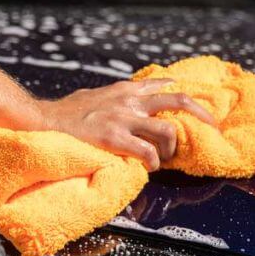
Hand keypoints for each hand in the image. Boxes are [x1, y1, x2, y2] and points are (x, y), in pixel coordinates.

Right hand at [35, 80, 215, 170]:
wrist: (43, 121)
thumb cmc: (65, 114)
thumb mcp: (94, 96)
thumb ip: (113, 98)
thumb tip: (122, 102)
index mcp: (125, 90)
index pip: (164, 86)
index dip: (185, 97)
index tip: (198, 109)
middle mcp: (129, 101)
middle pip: (178, 102)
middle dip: (201, 115)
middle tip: (211, 129)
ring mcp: (122, 119)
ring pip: (167, 131)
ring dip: (171, 150)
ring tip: (163, 160)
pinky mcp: (114, 138)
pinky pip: (147, 153)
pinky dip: (153, 163)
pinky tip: (148, 169)